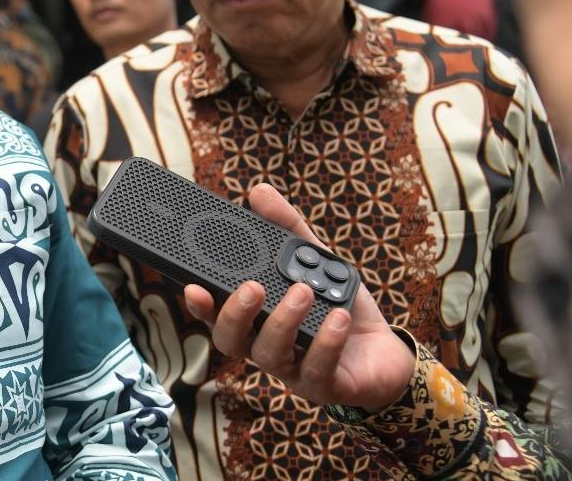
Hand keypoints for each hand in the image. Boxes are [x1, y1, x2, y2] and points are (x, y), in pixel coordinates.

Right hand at [183, 183, 414, 411]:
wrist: (384, 351)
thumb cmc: (336, 307)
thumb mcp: (315, 260)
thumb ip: (286, 228)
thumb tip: (259, 190)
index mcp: (254, 319)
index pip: (215, 314)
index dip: (201, 304)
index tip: (193, 285)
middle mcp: (264, 346)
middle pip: (230, 341)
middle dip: (236, 314)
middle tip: (253, 287)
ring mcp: (292, 370)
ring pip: (270, 354)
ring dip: (283, 321)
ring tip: (303, 291)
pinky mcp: (324, 387)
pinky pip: (316, 369)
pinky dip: (326, 341)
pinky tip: (337, 317)